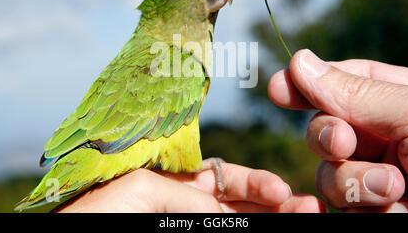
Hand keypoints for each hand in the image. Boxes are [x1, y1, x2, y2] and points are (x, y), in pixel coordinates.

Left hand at [54, 163, 324, 211]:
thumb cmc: (97, 215)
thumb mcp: (140, 190)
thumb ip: (188, 195)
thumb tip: (226, 212)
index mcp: (169, 185)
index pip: (222, 179)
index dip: (254, 184)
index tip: (282, 191)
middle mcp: (182, 208)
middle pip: (239, 203)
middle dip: (276, 205)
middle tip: (310, 208)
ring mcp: (185, 224)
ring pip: (238, 221)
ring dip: (273, 219)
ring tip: (308, 216)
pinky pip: (224, 229)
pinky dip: (252, 227)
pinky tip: (275, 226)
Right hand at [268, 49, 407, 211]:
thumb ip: (353, 91)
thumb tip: (300, 61)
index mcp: (406, 100)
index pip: (345, 81)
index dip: (309, 83)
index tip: (279, 88)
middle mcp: (390, 137)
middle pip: (326, 127)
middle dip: (328, 136)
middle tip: (344, 142)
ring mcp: (381, 177)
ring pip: (330, 172)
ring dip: (355, 182)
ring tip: (398, 191)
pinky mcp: (378, 211)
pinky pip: (342, 206)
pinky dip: (362, 208)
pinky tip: (398, 210)